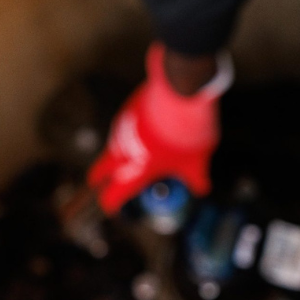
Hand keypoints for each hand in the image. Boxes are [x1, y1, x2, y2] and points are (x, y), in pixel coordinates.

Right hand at [87, 44, 227, 214]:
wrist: (181, 95)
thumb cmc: (188, 135)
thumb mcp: (197, 162)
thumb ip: (195, 177)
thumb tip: (202, 188)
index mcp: (137, 171)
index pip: (115, 193)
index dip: (111, 201)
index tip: (110, 205)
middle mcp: (123, 152)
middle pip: (102, 168)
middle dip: (99, 176)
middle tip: (97, 180)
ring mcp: (123, 128)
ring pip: (112, 145)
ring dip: (115, 152)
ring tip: (123, 156)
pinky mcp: (129, 109)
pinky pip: (123, 125)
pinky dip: (128, 132)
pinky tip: (140, 129)